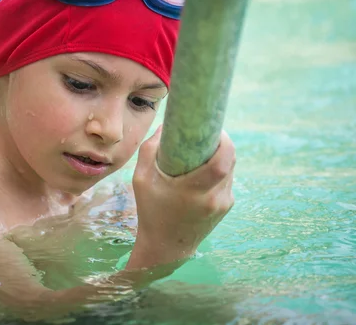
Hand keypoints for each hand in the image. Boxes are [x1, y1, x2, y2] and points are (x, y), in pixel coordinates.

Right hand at [128, 125, 235, 268]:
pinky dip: (219, 170)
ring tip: (205, 147)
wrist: (166, 247)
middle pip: (230, 161)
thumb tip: (164, 125)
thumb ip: (150, 150)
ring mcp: (223, 203)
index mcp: (194, 191)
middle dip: (222, 143)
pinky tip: (204, 169)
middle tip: (207, 132)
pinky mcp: (226, 206)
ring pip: (231, 169)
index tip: (213, 127)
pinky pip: (227, 180)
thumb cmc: (150, 211)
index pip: (222, 161)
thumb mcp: (141, 180)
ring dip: (222, 155)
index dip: (224, 141)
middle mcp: (214, 198)